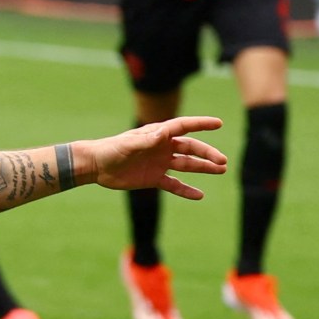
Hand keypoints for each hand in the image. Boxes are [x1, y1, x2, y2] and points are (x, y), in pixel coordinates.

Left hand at [83, 116, 226, 199]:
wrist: (95, 166)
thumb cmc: (109, 150)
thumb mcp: (127, 144)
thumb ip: (145, 140)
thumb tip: (163, 133)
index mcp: (156, 134)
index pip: (183, 126)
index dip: (201, 124)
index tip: (218, 123)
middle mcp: (161, 147)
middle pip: (190, 148)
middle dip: (207, 153)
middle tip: (222, 161)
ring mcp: (159, 163)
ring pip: (187, 164)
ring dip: (203, 168)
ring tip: (221, 170)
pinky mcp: (153, 178)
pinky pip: (174, 184)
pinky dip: (186, 190)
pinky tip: (200, 195)